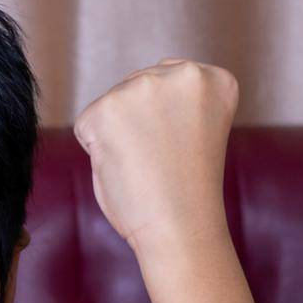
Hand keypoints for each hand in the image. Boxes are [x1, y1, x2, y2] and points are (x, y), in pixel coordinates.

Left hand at [72, 58, 238, 253]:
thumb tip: (127, 92)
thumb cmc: (186, 191)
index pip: (169, 83)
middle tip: (163, 163)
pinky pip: (87, 126)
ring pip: (112, 106)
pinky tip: (124, 169)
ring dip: (117, 137)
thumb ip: (171, 101)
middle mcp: (185, 73)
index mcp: (214, 80)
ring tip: (145, 166)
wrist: (181, 228)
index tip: (184, 149)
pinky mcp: (107, 108)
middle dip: (139, 124)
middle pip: (138, 88)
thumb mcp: (195, 129)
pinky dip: (96, 151)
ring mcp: (144, 86)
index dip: (168, 123)